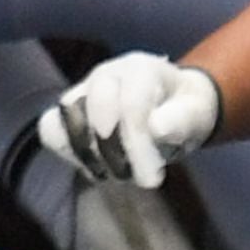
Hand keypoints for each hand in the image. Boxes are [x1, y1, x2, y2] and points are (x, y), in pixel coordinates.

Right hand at [39, 52, 223, 189]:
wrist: (173, 105)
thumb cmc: (186, 110)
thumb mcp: (197, 115)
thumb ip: (181, 120)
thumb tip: (157, 128)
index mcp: (140, 69)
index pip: (130, 104)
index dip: (136, 145)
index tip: (152, 180)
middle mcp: (107, 74)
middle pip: (93, 106)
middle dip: (112, 150)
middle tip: (135, 178)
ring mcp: (84, 89)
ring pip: (66, 116)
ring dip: (87, 152)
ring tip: (113, 173)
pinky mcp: (70, 110)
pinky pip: (51, 128)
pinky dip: (68, 151)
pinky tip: (95, 167)